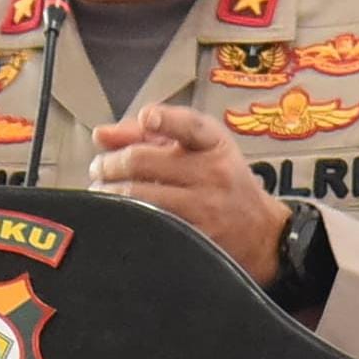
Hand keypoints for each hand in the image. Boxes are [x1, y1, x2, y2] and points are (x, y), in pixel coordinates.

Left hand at [88, 104, 288, 285]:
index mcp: (213, 143)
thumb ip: (149, 135)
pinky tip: (118, 215)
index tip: (146, 119)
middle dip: (109, 163)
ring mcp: (204, 208)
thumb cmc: (220, 180)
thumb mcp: (198, 147)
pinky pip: (149, 226)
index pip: (189, 126)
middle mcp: (211, 173)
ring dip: (109, 193)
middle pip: (143, 161)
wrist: (260, 232)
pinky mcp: (195, 239)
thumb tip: (101, 135)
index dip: (165, 120)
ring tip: (102, 191)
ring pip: (140, 197)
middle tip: (99, 168)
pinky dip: (126, 218)